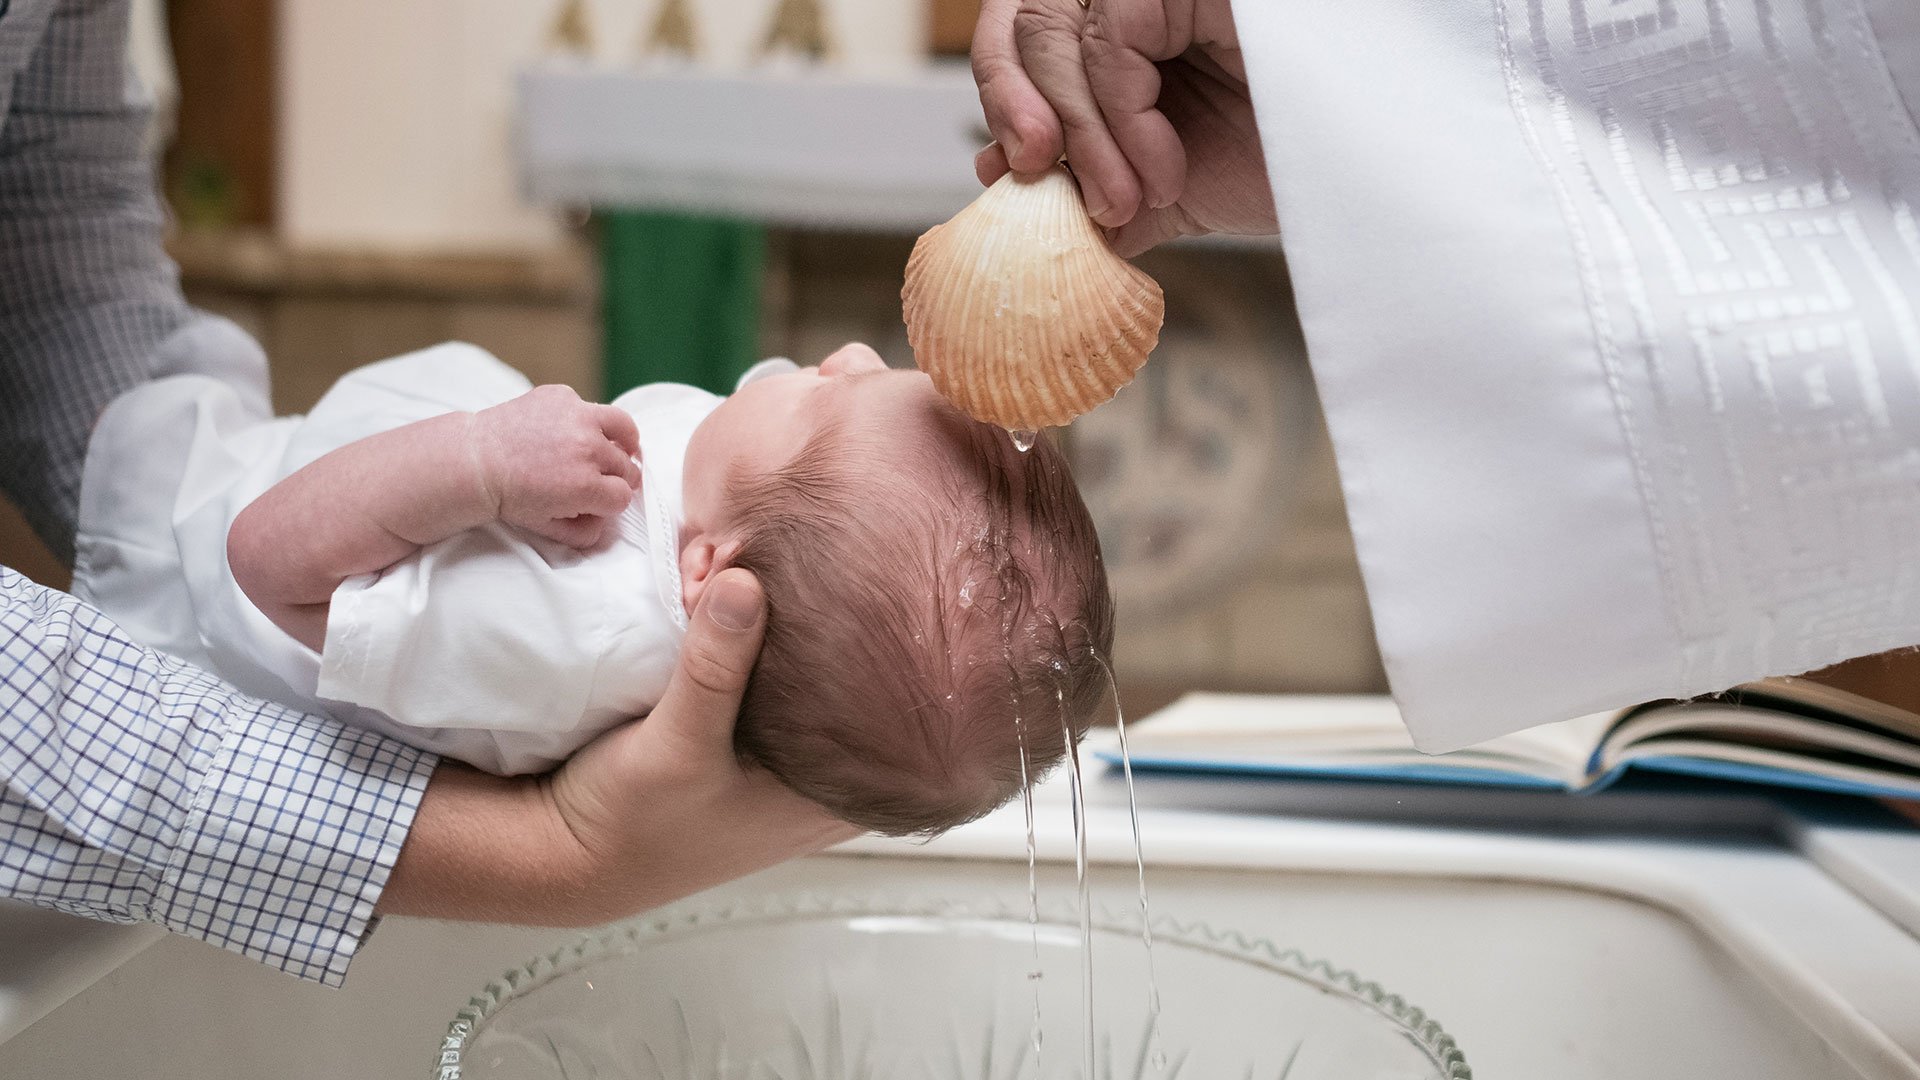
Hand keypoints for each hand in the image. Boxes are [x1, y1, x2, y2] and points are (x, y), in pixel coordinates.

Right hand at [379, 569, 858, 924]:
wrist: (570, 852)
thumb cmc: (636, 823)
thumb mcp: (679, 745)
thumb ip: (716, 668)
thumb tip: (746, 582)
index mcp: (839, 794)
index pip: (897, 707)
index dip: (888, 645)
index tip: (868, 584)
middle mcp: (825, 773)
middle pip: (854, 676)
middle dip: (826, 615)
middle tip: (802, 559)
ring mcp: (786, 752)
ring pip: (805, 666)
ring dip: (780, 617)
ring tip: (756, 563)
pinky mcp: (746, 731)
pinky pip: (764, 667)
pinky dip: (747, 631)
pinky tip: (729, 589)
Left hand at [469, 386, 642, 548]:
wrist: (476, 461)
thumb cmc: (509, 495)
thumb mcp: (546, 527)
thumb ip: (583, 533)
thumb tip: (604, 524)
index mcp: (586, 486)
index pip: (624, 496)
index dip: (613, 502)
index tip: (602, 500)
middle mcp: (588, 449)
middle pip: (627, 467)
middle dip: (617, 477)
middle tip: (602, 479)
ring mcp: (577, 417)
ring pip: (624, 428)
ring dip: (623, 442)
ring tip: (617, 447)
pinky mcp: (563, 396)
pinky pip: (590, 408)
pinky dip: (586, 420)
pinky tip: (572, 430)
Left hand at [971, 0, 1276, 255]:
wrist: (1365, 180)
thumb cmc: (1281, 166)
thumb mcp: (1163, 185)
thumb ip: (1086, 182)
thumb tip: (995, 174)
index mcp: (1127, 24)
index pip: (1022, 30)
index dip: (1000, 94)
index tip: (1010, 173)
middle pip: (1025, 20)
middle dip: (1021, 110)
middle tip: (1038, 180)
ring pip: (1058, 32)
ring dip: (1082, 136)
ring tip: (1128, 201)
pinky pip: (1112, 38)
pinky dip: (1121, 120)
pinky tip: (1164, 171)